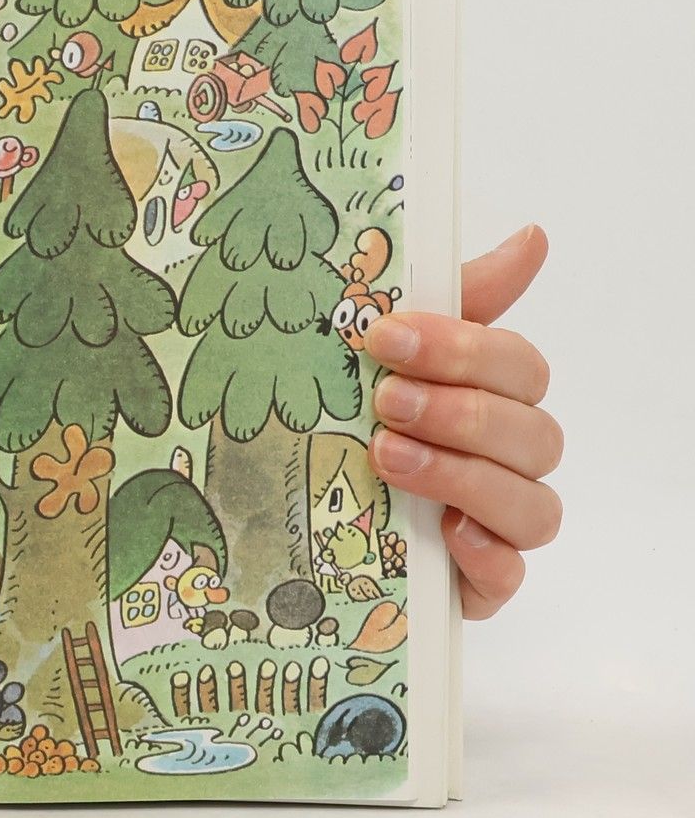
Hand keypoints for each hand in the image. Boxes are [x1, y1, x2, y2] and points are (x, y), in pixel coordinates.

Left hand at [363, 225, 559, 619]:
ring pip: (531, 504)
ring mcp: (495, 523)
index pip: (519, 364)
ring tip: (389, 456)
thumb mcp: (380, 345)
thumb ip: (452, 293)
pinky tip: (444, 533)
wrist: (284, 504)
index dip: (463, 348)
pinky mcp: (475, 581)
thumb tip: (534, 236)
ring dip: (463, 475)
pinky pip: (509, 575)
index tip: (387, 334)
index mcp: (490, 393)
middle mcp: (505, 457)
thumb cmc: (347, 410)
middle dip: (459, 411)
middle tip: (386, 399)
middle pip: (533, 432)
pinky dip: (484, 554)